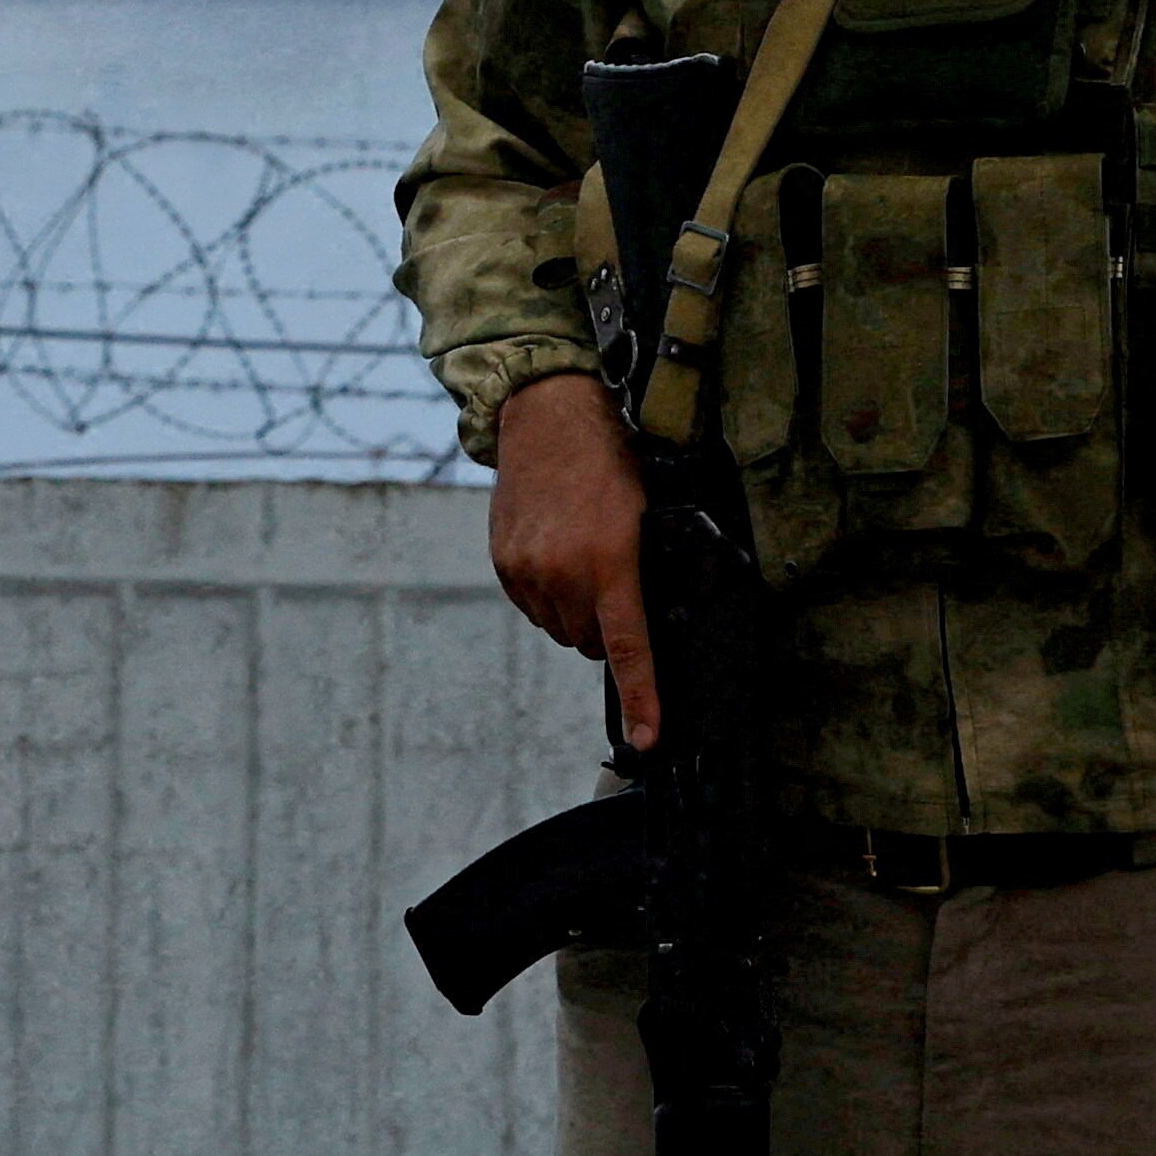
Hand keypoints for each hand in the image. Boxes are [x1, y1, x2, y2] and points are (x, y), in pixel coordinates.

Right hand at [489, 371, 660, 746]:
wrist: (551, 416)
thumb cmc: (611, 462)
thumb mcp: (647, 516)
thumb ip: (645, 574)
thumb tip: (650, 626)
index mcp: (612, 564)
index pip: (631, 649)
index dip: (642, 701)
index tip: (647, 739)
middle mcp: (566, 574)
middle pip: (590, 642)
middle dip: (604, 625)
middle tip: (611, 578)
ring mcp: (530, 570)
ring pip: (560, 627)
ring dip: (573, 609)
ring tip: (580, 555)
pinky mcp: (505, 563)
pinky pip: (532, 606)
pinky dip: (546, 593)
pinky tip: (554, 552)